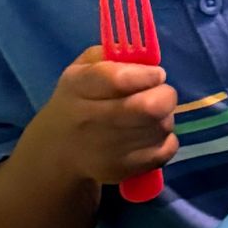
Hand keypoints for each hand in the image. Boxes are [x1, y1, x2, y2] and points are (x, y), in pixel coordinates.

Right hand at [39, 45, 178, 187]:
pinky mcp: (123, 169)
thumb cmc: (79, 100)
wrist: (60, 148)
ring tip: (151, 115)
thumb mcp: (83, 69)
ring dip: (166, 117)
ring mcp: (107, 149)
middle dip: (165, 96)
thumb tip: (148, 62)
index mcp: (78, 86)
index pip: (119, 79)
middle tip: (161, 94)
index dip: (147, 75)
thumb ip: (112, 57)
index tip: (156, 73)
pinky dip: (167, 140)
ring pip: (161, 128)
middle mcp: (90, 120)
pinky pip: (165, 151)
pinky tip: (151, 135)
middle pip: (149, 108)